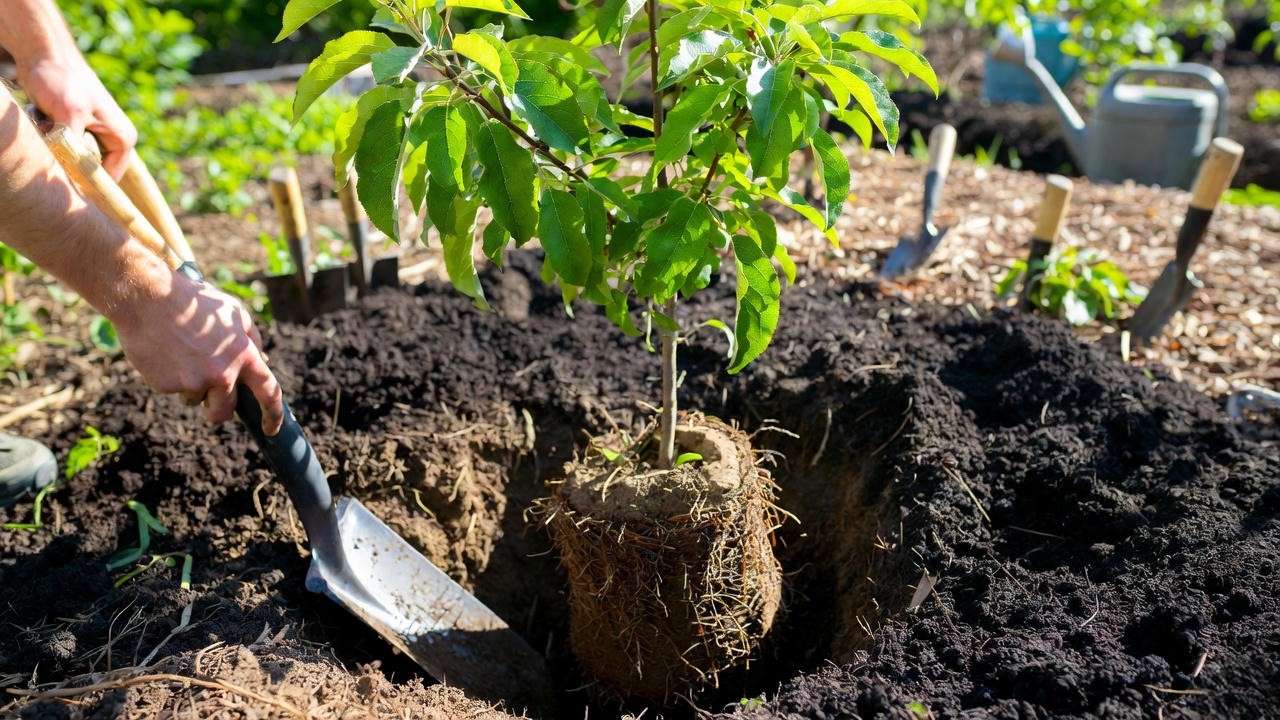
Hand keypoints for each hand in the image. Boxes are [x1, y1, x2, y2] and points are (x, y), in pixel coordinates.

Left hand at [18, 52, 137, 180]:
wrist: (42, 52)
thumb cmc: (62, 79)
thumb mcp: (69, 116)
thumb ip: (75, 149)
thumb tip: (74, 179)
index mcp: (122, 138)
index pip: (110, 178)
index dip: (89, 187)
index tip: (66, 192)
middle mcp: (111, 137)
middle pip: (89, 168)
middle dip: (67, 159)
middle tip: (52, 141)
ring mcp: (91, 131)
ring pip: (71, 155)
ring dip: (54, 145)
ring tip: (46, 121)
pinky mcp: (73, 126)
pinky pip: (60, 144)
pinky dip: (47, 135)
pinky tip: (42, 117)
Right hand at [114, 273, 284, 436]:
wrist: (148, 298)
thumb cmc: (193, 302)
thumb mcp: (233, 312)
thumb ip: (251, 339)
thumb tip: (264, 363)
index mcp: (244, 355)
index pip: (269, 393)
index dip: (273, 415)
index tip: (272, 429)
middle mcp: (223, 373)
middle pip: (226, 409)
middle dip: (217, 407)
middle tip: (207, 391)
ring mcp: (195, 381)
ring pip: (196, 400)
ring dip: (191, 386)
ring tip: (180, 355)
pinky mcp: (168, 385)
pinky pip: (173, 390)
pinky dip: (169, 377)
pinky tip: (163, 353)